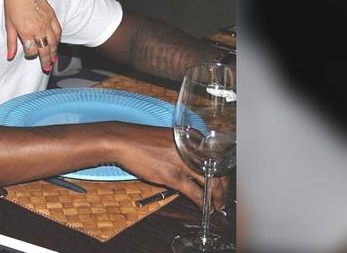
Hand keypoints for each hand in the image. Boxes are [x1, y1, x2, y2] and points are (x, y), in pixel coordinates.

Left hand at [3, 0, 61, 70]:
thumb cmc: (12, 3)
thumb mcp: (9, 24)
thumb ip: (11, 42)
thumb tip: (9, 56)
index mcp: (27, 32)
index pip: (32, 51)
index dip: (30, 55)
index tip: (28, 54)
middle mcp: (39, 28)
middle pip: (46, 50)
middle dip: (46, 60)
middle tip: (47, 68)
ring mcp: (48, 21)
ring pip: (54, 42)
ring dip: (54, 52)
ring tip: (53, 59)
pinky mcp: (52, 14)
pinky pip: (58, 31)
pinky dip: (58, 39)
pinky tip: (56, 43)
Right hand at [113, 124, 227, 209]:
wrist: (123, 140)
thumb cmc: (142, 140)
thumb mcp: (169, 140)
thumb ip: (183, 151)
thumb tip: (192, 167)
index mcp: (193, 138)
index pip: (217, 159)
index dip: (222, 174)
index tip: (223, 183)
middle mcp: (192, 149)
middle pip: (218, 172)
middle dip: (222, 188)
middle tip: (221, 199)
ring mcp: (184, 163)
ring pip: (211, 183)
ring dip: (216, 198)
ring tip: (216, 206)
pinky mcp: (174, 176)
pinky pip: (195, 192)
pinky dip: (202, 203)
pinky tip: (204, 208)